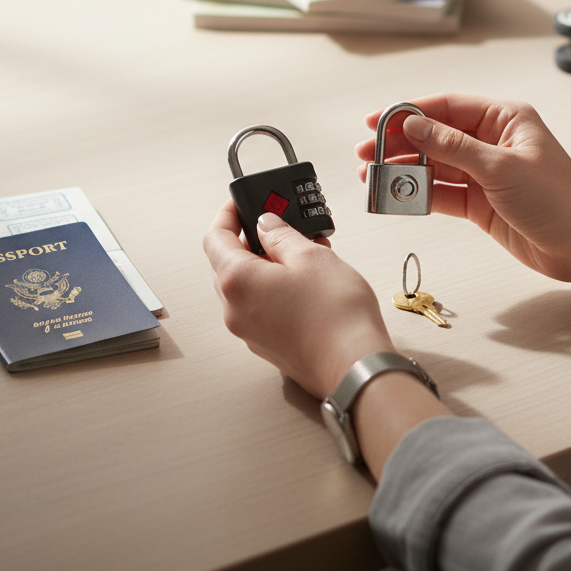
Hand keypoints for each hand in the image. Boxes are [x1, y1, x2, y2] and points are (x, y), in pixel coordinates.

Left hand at [203, 201, 393, 397]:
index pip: (215, 237)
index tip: (241, 202)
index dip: (227, 214)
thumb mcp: (310, 256)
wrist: (355, 368)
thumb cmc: (336, 317)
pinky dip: (274, 287)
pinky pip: (261, 306)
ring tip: (302, 251)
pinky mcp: (268, 345)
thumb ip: (281, 235)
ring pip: (246, 286)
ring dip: (267, 263)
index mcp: (237, 282)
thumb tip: (267, 224)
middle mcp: (235, 310)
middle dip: (251, 239)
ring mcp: (249, 332)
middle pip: (228, 263)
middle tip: (277, 223)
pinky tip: (305, 280)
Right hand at [357, 93, 570, 280]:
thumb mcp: (501, 167)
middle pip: (435, 135)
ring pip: (434, 165)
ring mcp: (484, 172)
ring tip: (374, 176)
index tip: (377, 120)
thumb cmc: (558, 199)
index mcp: (504, 118)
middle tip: (367, 152)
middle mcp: (492, 141)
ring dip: (405, 170)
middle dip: (399, 143)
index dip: (409, 112)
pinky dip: (419, 194)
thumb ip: (453, 147)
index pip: (447, 106)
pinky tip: (397, 195)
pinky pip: (441, 192)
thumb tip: (413, 127)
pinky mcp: (480, 202)